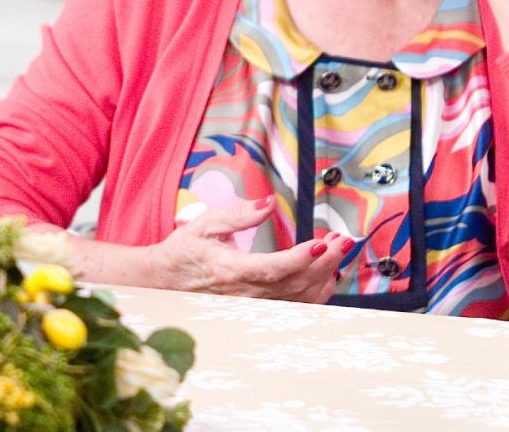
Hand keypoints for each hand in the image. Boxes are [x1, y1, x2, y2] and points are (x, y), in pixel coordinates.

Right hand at [144, 198, 344, 302]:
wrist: (165, 281)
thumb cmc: (184, 251)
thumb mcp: (205, 224)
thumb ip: (239, 215)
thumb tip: (268, 202)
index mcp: (231, 269)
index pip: (273, 268)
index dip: (301, 258)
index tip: (322, 242)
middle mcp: (246, 292)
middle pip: (295, 282)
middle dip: (325, 260)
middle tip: (343, 239)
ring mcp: (255, 302)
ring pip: (301, 297)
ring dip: (325, 274)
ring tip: (339, 250)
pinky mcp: (260, 306)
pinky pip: (296, 304)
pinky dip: (317, 291)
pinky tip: (327, 274)